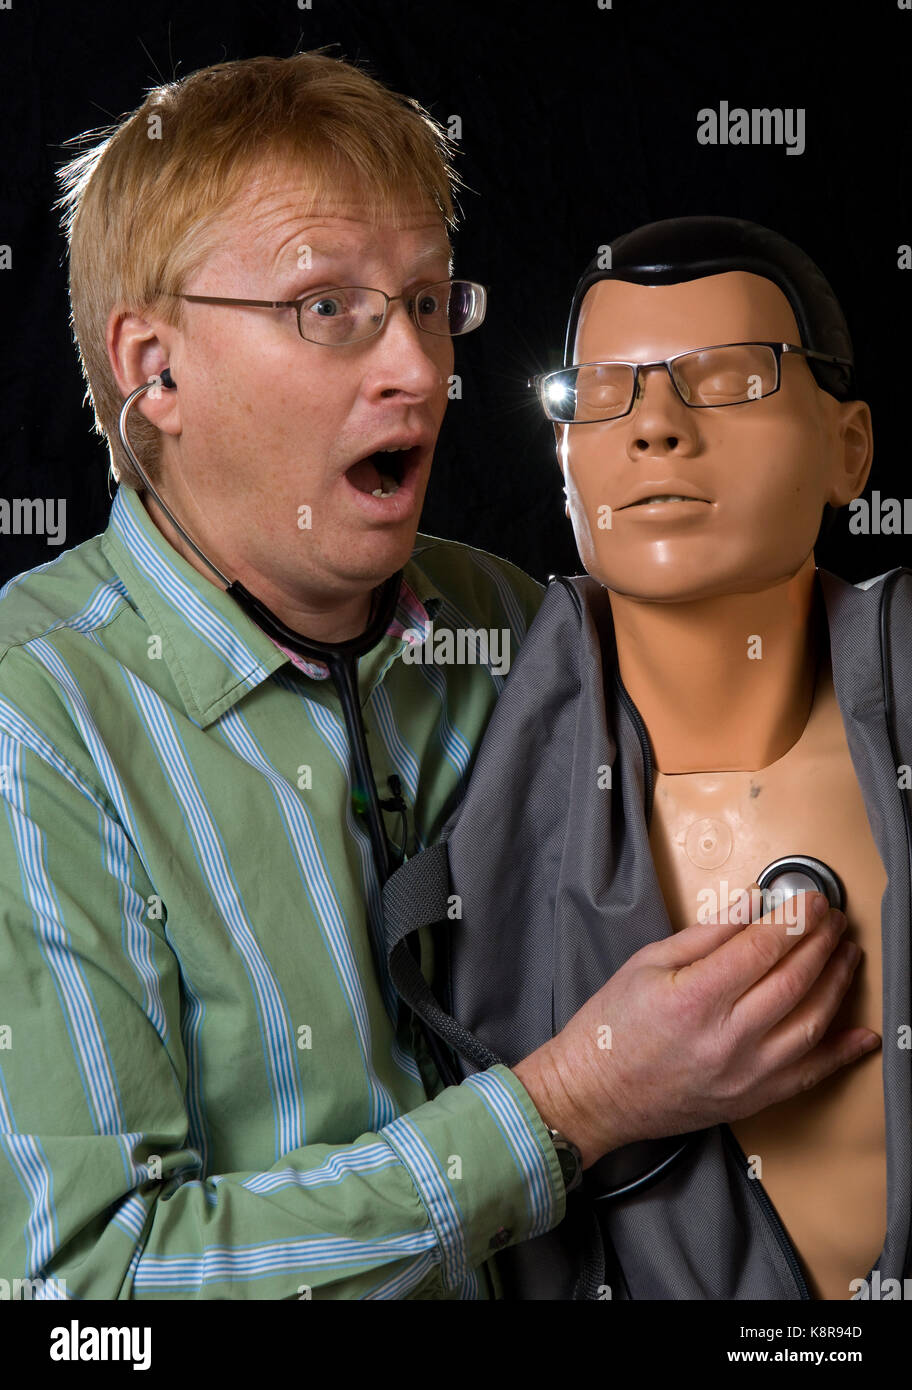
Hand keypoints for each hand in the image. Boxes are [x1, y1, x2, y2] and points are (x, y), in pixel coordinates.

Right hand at [513, 888, 879, 1167]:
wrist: (594, 1095)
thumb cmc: (613, 1027)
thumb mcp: (648, 964)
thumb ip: (707, 934)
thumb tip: (753, 906)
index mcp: (695, 998)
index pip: (764, 948)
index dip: (796, 919)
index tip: (813, 899)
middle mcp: (727, 1039)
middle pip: (796, 980)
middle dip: (823, 942)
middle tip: (835, 919)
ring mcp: (745, 1075)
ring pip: (812, 1023)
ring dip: (837, 983)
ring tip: (847, 955)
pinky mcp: (753, 1100)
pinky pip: (811, 1075)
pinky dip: (842, 1052)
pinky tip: (862, 1032)